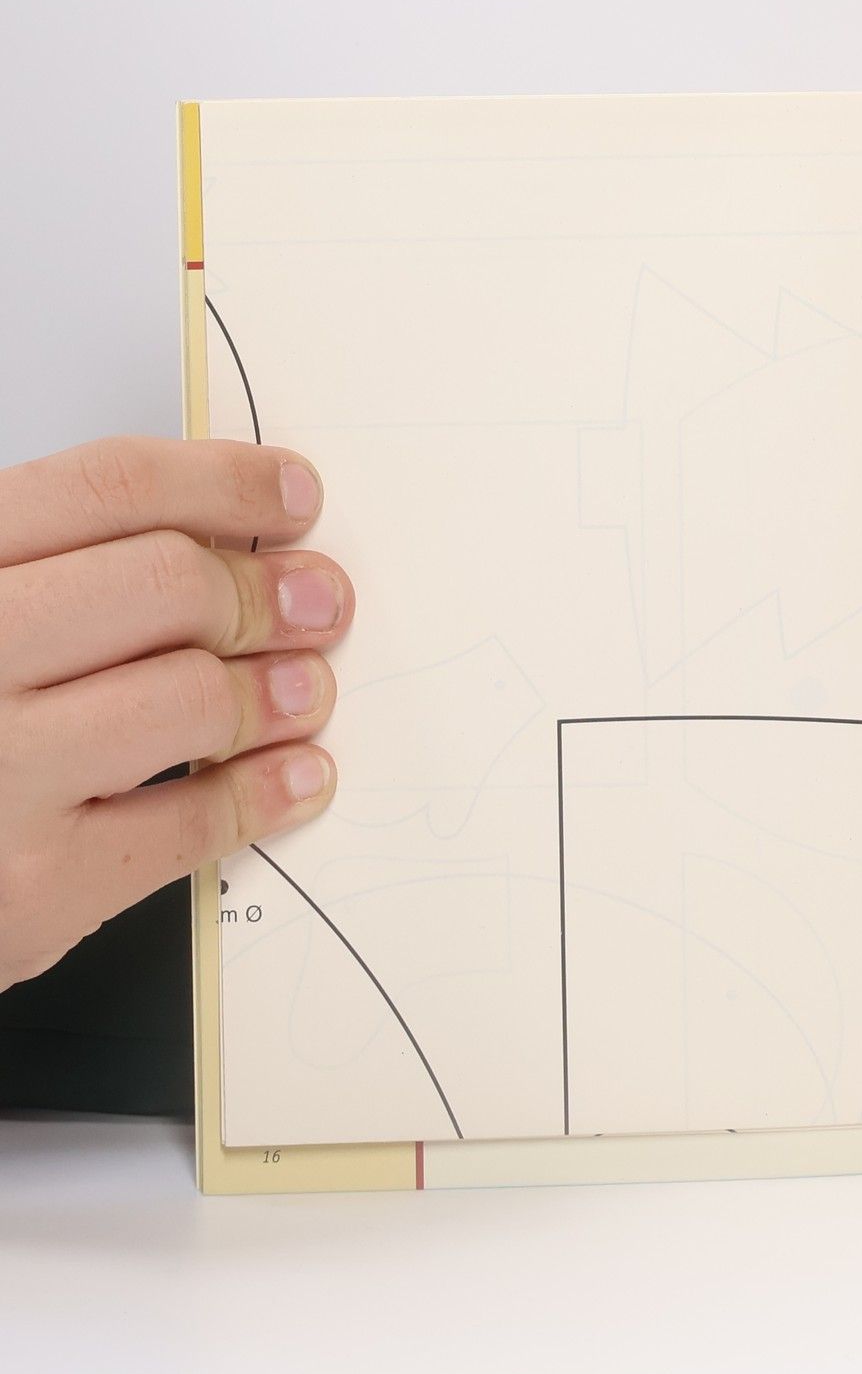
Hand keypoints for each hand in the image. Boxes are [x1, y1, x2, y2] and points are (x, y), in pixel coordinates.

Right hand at [0, 436, 351, 989]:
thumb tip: (217, 532)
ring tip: (306, 689)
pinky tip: (297, 774)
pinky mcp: (30, 890)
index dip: (224, 482)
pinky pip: (193, 822)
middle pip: (168, 584)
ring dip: (279, 691)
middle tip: (319, 601)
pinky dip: (268, 794)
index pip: (107, 487)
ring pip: (195, 697)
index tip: (293, 494)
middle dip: (266, 589)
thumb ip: (45, 566)